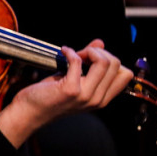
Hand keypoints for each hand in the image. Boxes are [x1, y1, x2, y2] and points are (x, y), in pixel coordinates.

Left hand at [0, 39, 132, 147]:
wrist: (30, 112)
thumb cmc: (50, 96)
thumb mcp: (75, 80)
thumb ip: (90, 63)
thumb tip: (99, 43)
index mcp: (102, 98)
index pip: (126, 74)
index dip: (110, 60)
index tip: (92, 59)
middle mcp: (98, 99)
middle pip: (116, 64)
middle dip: (98, 52)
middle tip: (81, 55)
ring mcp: (85, 95)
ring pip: (104, 62)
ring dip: (87, 51)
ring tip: (73, 54)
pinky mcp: (71, 89)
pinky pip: (77, 61)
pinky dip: (70, 51)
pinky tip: (63, 52)